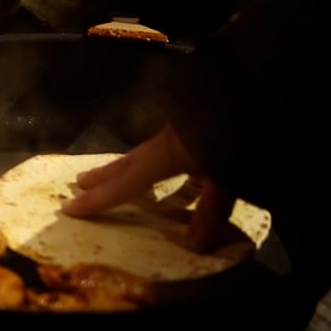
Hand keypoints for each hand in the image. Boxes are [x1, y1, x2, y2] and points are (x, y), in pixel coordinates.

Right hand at [62, 123, 235, 252]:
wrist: (261, 83)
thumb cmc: (241, 131)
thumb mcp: (230, 177)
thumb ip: (212, 211)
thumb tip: (195, 247)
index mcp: (167, 154)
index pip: (125, 183)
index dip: (98, 199)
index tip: (69, 208)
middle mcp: (167, 140)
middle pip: (128, 162)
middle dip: (104, 174)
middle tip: (80, 182)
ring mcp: (182, 127)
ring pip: (148, 150)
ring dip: (130, 164)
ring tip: (116, 172)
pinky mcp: (198, 120)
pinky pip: (170, 143)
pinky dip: (163, 155)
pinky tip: (177, 159)